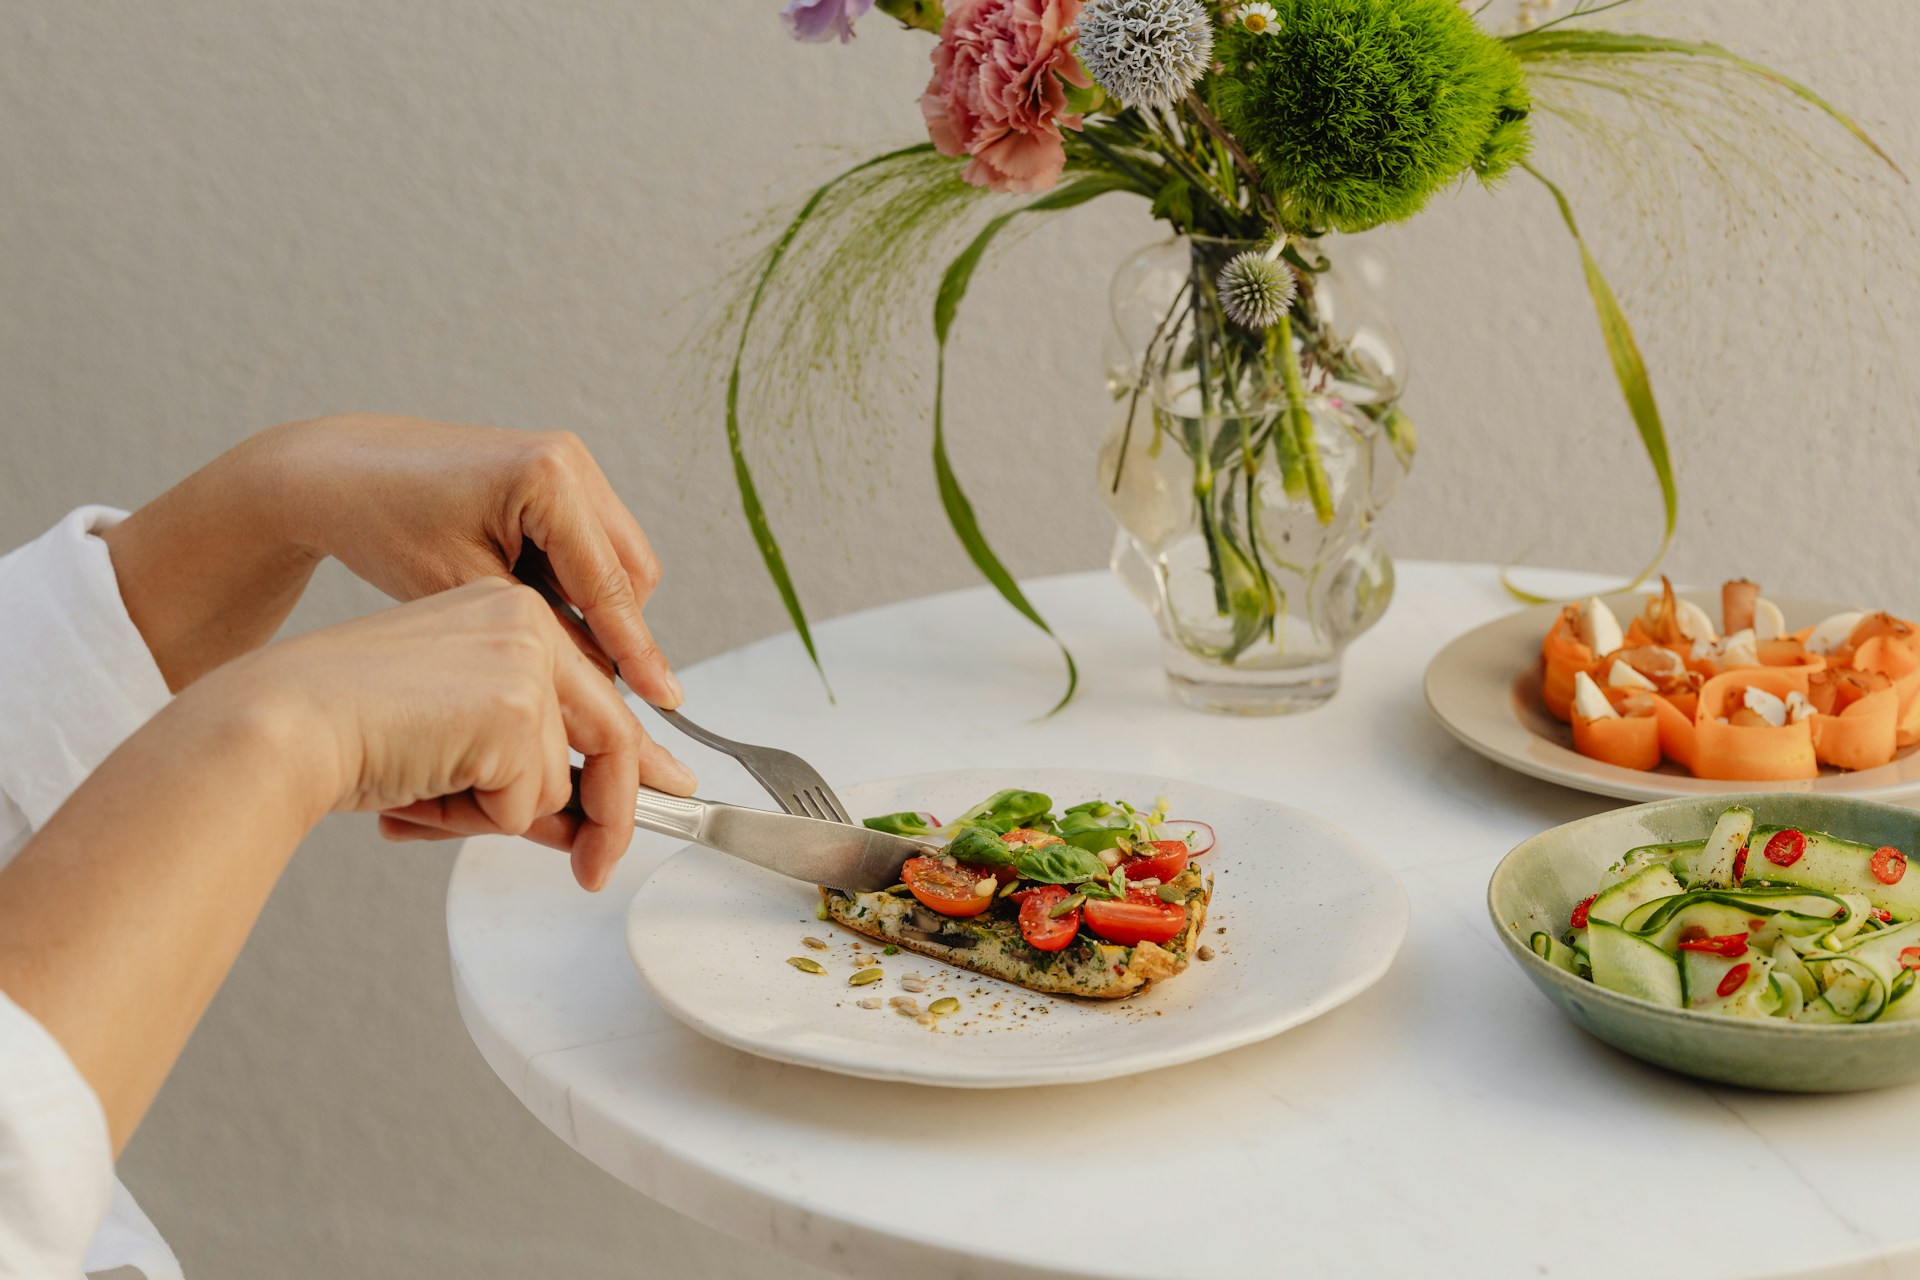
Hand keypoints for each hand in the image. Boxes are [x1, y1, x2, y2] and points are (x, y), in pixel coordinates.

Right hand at [236, 577, 691, 889]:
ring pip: (559, 784)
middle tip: (597, 870)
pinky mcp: (517, 710)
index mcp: (509, 612)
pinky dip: (477, 819)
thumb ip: (521, 759)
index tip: (665, 791)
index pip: (593, 695)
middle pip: (613, 735)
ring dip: (497, 815)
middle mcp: (528, 622)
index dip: (629, 762)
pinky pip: (529, 803)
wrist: (277, 724)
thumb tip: (583, 821)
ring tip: (425, 793)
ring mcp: (527, 662)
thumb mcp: (452, 732)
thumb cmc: (340, 728)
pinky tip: (423, 789)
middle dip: (613, 816)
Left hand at [258, 415, 681, 706]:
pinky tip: (526, 603)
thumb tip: (602, 685)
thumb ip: (545, 635)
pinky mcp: (555, 477)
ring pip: (616, 561)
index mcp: (550, 477)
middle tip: (579, 679)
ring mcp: (568, 464)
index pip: (611, 585)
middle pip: (631, 571)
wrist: (338, 473)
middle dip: (614, 627)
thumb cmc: (384, 521)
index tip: (666, 699)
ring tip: (536, 637)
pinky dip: (571, 583)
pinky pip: (590, 546)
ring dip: (592, 606)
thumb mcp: (465, 592)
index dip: (637, 650)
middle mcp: (571, 461)